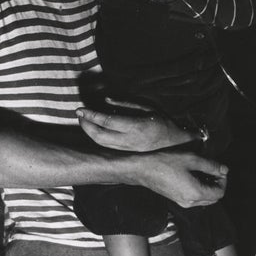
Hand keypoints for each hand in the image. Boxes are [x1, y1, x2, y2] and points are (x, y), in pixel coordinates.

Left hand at [76, 102, 196, 151]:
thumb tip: (106, 101)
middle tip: (79, 115)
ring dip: (89, 133)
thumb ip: (126, 105)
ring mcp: (128, 149)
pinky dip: (97, 138)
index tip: (81, 109)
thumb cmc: (163, 122)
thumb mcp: (147, 108)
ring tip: (84, 121)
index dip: (91, 115)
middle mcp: (130, 141)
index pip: (107, 122)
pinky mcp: (127, 153)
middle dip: (85, 126)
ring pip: (101, 144)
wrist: (176, 143)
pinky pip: (107, 147)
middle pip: (100, 136)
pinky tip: (94, 129)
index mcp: (136, 126)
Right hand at [137, 149, 227, 208]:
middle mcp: (190, 202)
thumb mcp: (191, 159)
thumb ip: (210, 165)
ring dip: (209, 187)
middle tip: (214, 169)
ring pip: (204, 199)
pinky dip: (200, 189)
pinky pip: (195, 198)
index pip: (219, 192)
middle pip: (214, 198)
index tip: (220, 168)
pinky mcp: (177, 200)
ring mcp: (182, 202)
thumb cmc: (165, 162)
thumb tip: (224, 169)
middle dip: (217, 184)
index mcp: (195, 193)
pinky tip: (194, 176)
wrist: (142, 169)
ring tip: (204, 171)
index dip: (223, 180)